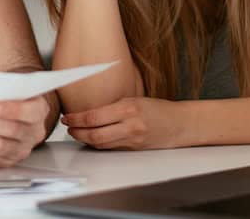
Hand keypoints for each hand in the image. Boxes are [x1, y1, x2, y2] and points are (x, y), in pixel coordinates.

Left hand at [63, 97, 188, 149]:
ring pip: (101, 144)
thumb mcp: (134, 100)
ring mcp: (132, 140)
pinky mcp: (134, 150)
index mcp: (129, 109)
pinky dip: (98, 144)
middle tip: (68, 127)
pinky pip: (110, 148)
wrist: (181, 124)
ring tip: (76, 132)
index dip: (77, 119)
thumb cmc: (159, 110)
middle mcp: (130, 126)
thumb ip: (113, 106)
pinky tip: (92, 138)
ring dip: (85, 139)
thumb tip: (88, 110)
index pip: (94, 117)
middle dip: (77, 132)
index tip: (68, 117)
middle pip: (94, 135)